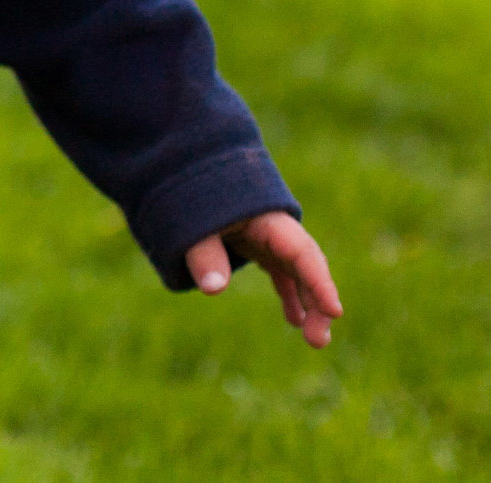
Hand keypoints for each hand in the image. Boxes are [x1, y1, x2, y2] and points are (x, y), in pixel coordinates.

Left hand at [185, 211, 341, 347]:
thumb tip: (213, 290)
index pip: (301, 252)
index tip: (334, 311)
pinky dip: (289, 295)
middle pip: (306, 267)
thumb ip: (204, 254)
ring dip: (309, 303)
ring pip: (298, 273)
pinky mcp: (259, 247)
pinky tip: (295, 320)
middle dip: (318, 302)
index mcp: (266, 219)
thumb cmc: (191, 197)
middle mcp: (276, 230)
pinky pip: (282, 274)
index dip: (319, 282)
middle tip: (318, 341)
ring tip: (315, 338)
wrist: (185, 177)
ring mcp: (269, 239)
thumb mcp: (194, 224)